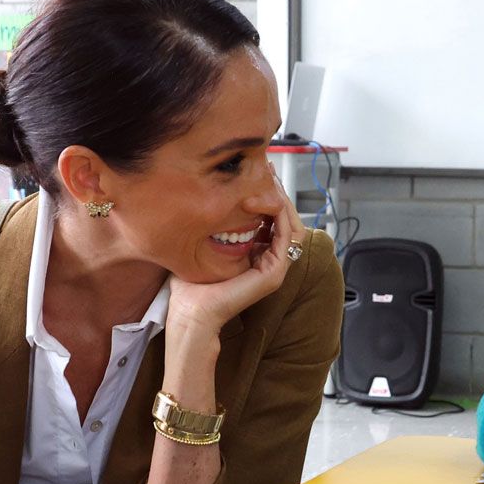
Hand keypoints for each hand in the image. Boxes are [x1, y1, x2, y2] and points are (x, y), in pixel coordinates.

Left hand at [167, 181, 304, 336]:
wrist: (191, 311)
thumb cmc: (192, 285)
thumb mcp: (205, 247)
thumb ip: (217, 227)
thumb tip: (212, 198)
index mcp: (259, 257)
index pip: (274, 221)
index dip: (269, 197)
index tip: (260, 174)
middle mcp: (272, 262)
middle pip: (287, 221)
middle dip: (278, 194)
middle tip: (269, 172)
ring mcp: (276, 268)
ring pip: (292, 227)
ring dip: (281, 203)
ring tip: (268, 184)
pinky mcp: (274, 273)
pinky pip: (287, 238)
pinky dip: (279, 217)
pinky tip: (263, 202)